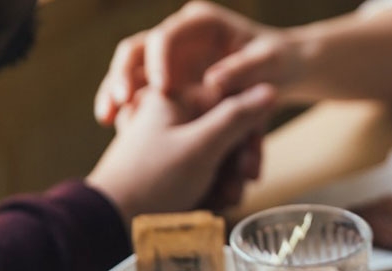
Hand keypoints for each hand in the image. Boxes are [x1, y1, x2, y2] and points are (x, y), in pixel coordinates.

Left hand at [86, 83, 274, 221]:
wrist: (110, 221)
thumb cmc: (152, 181)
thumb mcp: (201, 146)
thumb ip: (237, 117)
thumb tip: (268, 89)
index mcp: (175, 98)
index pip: (231, 102)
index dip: (247, 134)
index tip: (248, 163)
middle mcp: (173, 116)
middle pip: (227, 131)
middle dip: (237, 164)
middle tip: (238, 187)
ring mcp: (170, 142)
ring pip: (219, 155)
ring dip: (227, 181)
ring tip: (221, 201)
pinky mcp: (169, 167)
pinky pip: (203, 172)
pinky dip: (211, 189)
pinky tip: (209, 205)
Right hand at [94, 1, 302, 125]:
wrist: (284, 71)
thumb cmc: (280, 62)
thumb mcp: (270, 63)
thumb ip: (244, 69)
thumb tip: (214, 81)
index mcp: (201, 22)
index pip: (168, 35)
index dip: (160, 60)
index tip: (162, 88)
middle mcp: (179, 35)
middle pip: (137, 49)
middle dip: (123, 74)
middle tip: (120, 101)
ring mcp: (169, 57)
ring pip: (130, 70)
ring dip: (115, 91)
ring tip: (107, 118)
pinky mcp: (167, 80)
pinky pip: (138, 91)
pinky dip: (126, 107)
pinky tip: (116, 126)